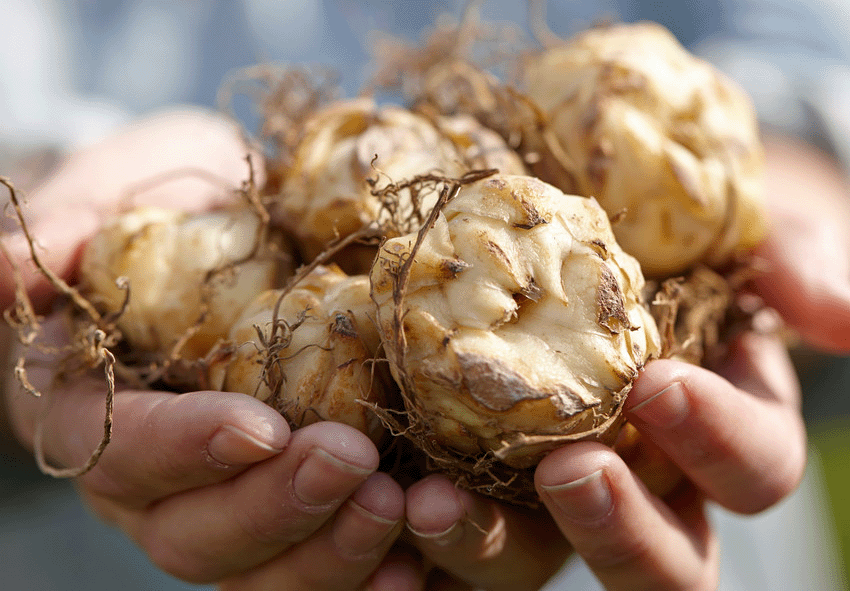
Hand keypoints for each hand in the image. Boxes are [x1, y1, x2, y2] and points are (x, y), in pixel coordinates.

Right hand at [1, 111, 421, 590]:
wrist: (227, 226)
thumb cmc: (165, 204)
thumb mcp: (116, 190)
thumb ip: (70, 225)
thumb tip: (9, 273)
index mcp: (96, 408)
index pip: (121, 448)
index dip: (184, 447)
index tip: (259, 426)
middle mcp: (155, 478)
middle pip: (193, 534)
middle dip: (273, 509)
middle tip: (353, 464)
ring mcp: (226, 499)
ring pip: (260, 570)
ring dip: (329, 552)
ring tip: (398, 510)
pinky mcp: (293, 500)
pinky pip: (318, 559)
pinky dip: (367, 568)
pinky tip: (419, 561)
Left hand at [403, 135, 847, 590]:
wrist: (632, 233)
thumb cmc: (708, 239)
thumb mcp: (764, 236)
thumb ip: (797, 271)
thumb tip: (831, 317)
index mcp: (731, 438)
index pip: (751, 471)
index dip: (718, 441)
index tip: (661, 384)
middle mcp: (658, 486)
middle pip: (661, 562)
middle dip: (618, 529)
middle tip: (568, 472)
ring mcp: (572, 489)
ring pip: (548, 560)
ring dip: (494, 544)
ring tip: (433, 504)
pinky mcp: (489, 472)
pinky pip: (466, 517)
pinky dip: (430, 525)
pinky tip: (385, 494)